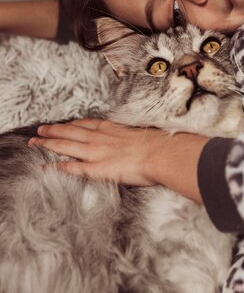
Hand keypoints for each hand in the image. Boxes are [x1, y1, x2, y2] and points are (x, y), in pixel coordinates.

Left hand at [29, 118, 162, 184]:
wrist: (161, 153)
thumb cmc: (156, 144)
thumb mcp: (139, 133)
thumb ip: (128, 136)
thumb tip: (130, 140)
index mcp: (110, 128)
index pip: (84, 124)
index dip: (70, 124)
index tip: (61, 123)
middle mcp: (99, 137)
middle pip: (70, 131)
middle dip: (52, 130)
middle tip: (39, 130)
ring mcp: (96, 152)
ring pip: (65, 146)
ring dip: (48, 143)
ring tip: (35, 143)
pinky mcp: (97, 169)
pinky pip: (72, 167)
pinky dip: (57, 166)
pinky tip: (46, 167)